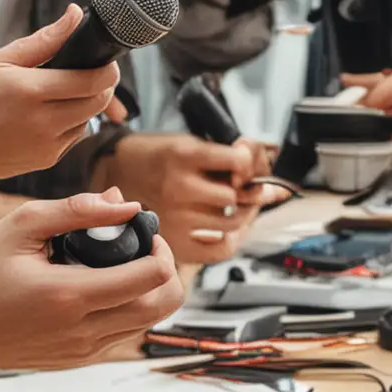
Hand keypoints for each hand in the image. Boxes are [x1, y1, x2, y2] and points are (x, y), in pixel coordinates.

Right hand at [0, 6, 124, 182]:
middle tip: (90, 72)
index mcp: (30, 91)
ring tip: (62, 92)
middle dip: (103, 85)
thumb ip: (44, 40)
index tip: (106, 60)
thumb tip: (74, 15)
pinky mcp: (45, 161)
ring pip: (88, 121)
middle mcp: (42, 122)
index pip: (93, 81)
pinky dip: (71, 124)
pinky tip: (49, 113)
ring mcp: (45, 146)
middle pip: (98, 102)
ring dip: (86, 105)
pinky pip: (73, 138)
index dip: (108, 69)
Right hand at [0, 193, 183, 371]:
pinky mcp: (79, 359)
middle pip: (163, 305)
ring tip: (123, 262)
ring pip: (149, 322)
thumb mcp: (21, 225)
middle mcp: (82, 330)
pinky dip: (129, 306)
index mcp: (69, 296)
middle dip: (167, 270)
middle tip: (145, 246)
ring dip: (150, 289)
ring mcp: (82, 350)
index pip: (151, 277)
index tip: (142, 231)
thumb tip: (124, 202)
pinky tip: (104, 283)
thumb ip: (77, 210)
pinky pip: (125, 333)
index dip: (159, 248)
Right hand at [98, 134, 277, 261]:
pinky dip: (232, 239)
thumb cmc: (158, 155)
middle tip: (249, 185)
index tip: (248, 163)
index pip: (238, 161)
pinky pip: (219, 250)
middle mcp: (179, 187)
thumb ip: (231, 157)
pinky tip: (231, 229)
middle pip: (237, 195)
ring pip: (232, 221)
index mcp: (184, 155)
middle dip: (251, 189)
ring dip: (245, 213)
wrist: (117, 170)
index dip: (251, 163)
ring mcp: (175, 217)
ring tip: (240, 205)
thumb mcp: (191, 142)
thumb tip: (274, 175)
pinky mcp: (174, 240)